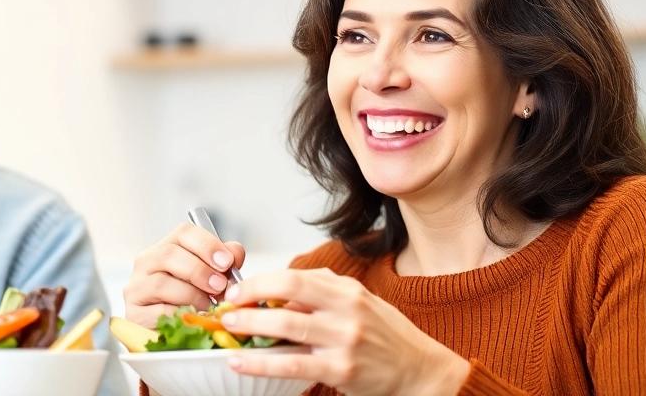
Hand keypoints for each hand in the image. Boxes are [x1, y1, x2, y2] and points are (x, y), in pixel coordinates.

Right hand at [122, 223, 246, 327]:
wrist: (171, 334)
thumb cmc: (189, 302)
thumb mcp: (209, 278)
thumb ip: (223, 263)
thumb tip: (235, 252)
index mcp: (166, 248)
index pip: (184, 233)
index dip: (207, 245)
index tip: (226, 262)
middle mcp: (146, 263)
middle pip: (169, 254)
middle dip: (200, 270)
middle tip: (219, 286)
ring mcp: (136, 287)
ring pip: (162, 283)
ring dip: (192, 294)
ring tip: (208, 305)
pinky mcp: (134, 313)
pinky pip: (159, 310)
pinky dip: (181, 314)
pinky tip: (193, 318)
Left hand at [217, 268, 468, 395]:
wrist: (419, 370)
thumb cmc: (385, 336)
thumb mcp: (358, 303)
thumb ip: (321, 294)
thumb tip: (276, 292)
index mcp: (347, 291)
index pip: (295, 276)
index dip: (260, 282)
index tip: (238, 290)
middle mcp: (347, 310)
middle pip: (288, 292)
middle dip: (249, 299)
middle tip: (226, 307)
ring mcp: (345, 340)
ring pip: (287, 327)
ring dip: (251, 326)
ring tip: (228, 329)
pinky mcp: (341, 370)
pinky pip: (292, 365)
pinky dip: (261, 364)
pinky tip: (240, 363)